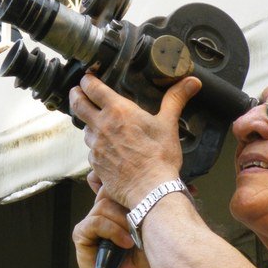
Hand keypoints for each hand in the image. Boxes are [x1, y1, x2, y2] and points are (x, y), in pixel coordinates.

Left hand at [69, 74, 201, 208]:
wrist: (150, 189)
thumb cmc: (159, 157)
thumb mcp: (169, 124)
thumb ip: (176, 99)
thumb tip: (192, 82)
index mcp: (117, 111)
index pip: (92, 88)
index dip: (87, 80)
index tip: (87, 77)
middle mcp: (101, 126)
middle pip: (78, 105)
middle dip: (76, 95)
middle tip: (77, 92)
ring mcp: (95, 146)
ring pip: (84, 129)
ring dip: (88, 123)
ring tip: (96, 122)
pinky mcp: (95, 164)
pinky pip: (91, 151)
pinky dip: (96, 146)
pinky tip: (106, 148)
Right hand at [72, 171, 152, 267]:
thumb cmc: (141, 262)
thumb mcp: (148, 230)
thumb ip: (144, 208)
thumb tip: (155, 188)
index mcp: (117, 207)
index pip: (119, 184)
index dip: (129, 185)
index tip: (146, 195)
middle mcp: (102, 211)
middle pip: (111, 190)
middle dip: (128, 203)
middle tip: (140, 221)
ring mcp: (90, 221)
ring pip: (104, 206)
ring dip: (123, 222)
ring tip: (134, 239)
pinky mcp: (81, 234)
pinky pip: (96, 221)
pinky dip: (113, 231)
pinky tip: (125, 244)